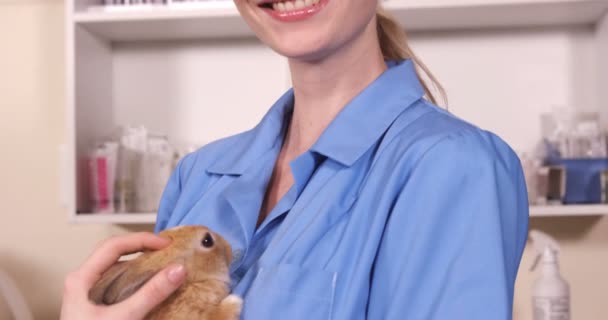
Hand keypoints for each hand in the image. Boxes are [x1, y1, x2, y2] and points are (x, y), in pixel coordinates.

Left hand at [60, 232, 186, 319]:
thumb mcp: (124, 319)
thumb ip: (151, 294)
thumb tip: (178, 270)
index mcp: (81, 279)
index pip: (114, 246)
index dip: (141, 240)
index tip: (166, 244)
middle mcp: (82, 282)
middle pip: (114, 253)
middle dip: (141, 247)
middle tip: (166, 249)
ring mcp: (88, 294)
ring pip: (116, 268)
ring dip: (140, 263)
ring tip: (162, 264)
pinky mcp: (96, 307)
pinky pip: (118, 284)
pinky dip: (136, 280)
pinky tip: (151, 287)